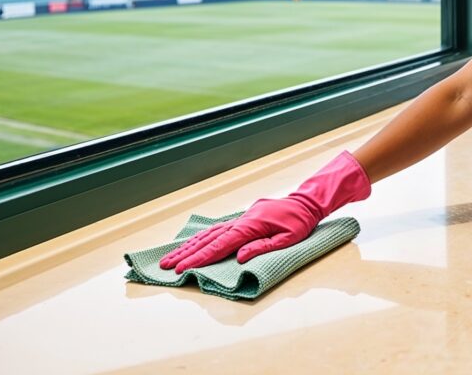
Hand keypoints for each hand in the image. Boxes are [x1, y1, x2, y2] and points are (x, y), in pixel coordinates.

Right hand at [159, 151, 370, 272]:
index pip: (220, 246)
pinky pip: (217, 229)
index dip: (200, 258)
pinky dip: (202, 237)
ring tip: (171, 258)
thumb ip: (264, 247)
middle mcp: (240, 222)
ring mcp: (239, 219)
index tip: (182, 268)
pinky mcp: (241, 219)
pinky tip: (191, 244)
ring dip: (189, 246)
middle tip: (166, 266)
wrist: (305, 202)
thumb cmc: (300, 222)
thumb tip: (240, 257)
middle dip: (187, 254)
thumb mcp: (289, 238)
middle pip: (208, 240)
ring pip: (209, 233)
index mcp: (251, 227)